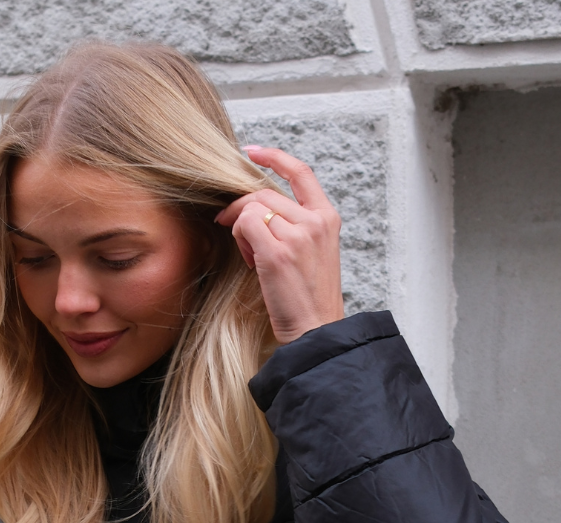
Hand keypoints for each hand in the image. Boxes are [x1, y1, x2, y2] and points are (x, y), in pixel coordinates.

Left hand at [214, 146, 343, 344]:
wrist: (315, 332)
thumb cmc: (308, 298)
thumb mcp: (312, 252)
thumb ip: (295, 225)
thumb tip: (255, 206)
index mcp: (327, 218)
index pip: (301, 172)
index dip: (274, 157)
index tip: (252, 151)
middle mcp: (316, 222)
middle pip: (264, 194)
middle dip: (241, 210)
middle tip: (234, 231)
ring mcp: (298, 236)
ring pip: (252, 209)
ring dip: (241, 232)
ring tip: (253, 258)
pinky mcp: (278, 253)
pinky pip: (245, 225)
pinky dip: (240, 241)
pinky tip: (251, 262)